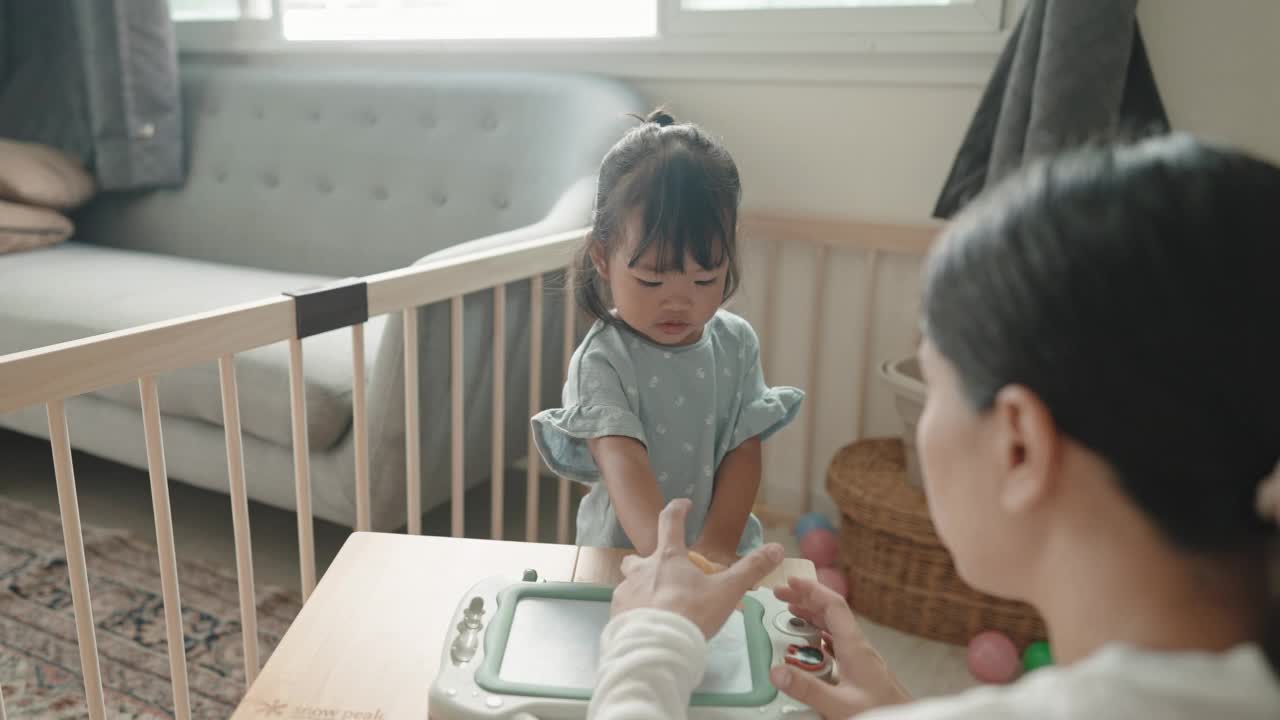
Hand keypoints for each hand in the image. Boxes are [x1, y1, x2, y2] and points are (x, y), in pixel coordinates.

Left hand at [612, 499, 784, 637]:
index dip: (678, 509)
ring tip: (656, 607)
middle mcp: (641, 570)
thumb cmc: (692, 614)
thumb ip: (751, 569)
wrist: (657, 648)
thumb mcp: (727, 591)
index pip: (670, 521)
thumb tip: (777, 548)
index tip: (684, 504)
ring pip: (629, 584)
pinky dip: (634, 614)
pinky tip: (646, 626)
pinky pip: (625, 609)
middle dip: (647, 560)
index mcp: (668, 558)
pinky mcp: (617, 615)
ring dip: (641, 590)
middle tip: (661, 573)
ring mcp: (626, 593)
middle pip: (638, 557)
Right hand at [770, 577, 909, 718]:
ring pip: (835, 626)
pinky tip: (814, 641)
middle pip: (831, 611)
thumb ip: (808, 689)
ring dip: (812, 614)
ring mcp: (861, 658)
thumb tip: (777, 672)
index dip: (811, 589)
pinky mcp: (861, 670)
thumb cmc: (882, 713)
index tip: (791, 581)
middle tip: (783, 593)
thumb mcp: (839, 705)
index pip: (833, 605)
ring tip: (792, 610)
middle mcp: (859, 647)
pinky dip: (820, 634)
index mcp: (855, 647)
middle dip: (806, 598)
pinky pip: (837, 643)